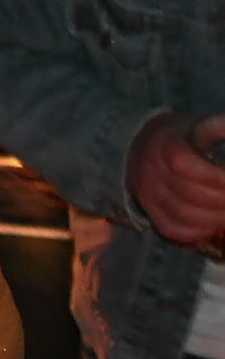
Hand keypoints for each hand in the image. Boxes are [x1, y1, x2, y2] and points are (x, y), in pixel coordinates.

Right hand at [124, 113, 224, 249]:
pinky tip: (212, 225)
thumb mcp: (199, 126)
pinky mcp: (148, 212)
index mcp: (165, 145)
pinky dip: (195, 232)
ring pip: (181, 215)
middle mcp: (150, 170)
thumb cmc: (183, 139)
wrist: (141, 148)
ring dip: (213, 219)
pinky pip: (171, 229)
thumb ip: (216, 127)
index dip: (214, 177)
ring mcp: (147, 194)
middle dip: (221, 200)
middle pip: (188, 193)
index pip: (184, 164)